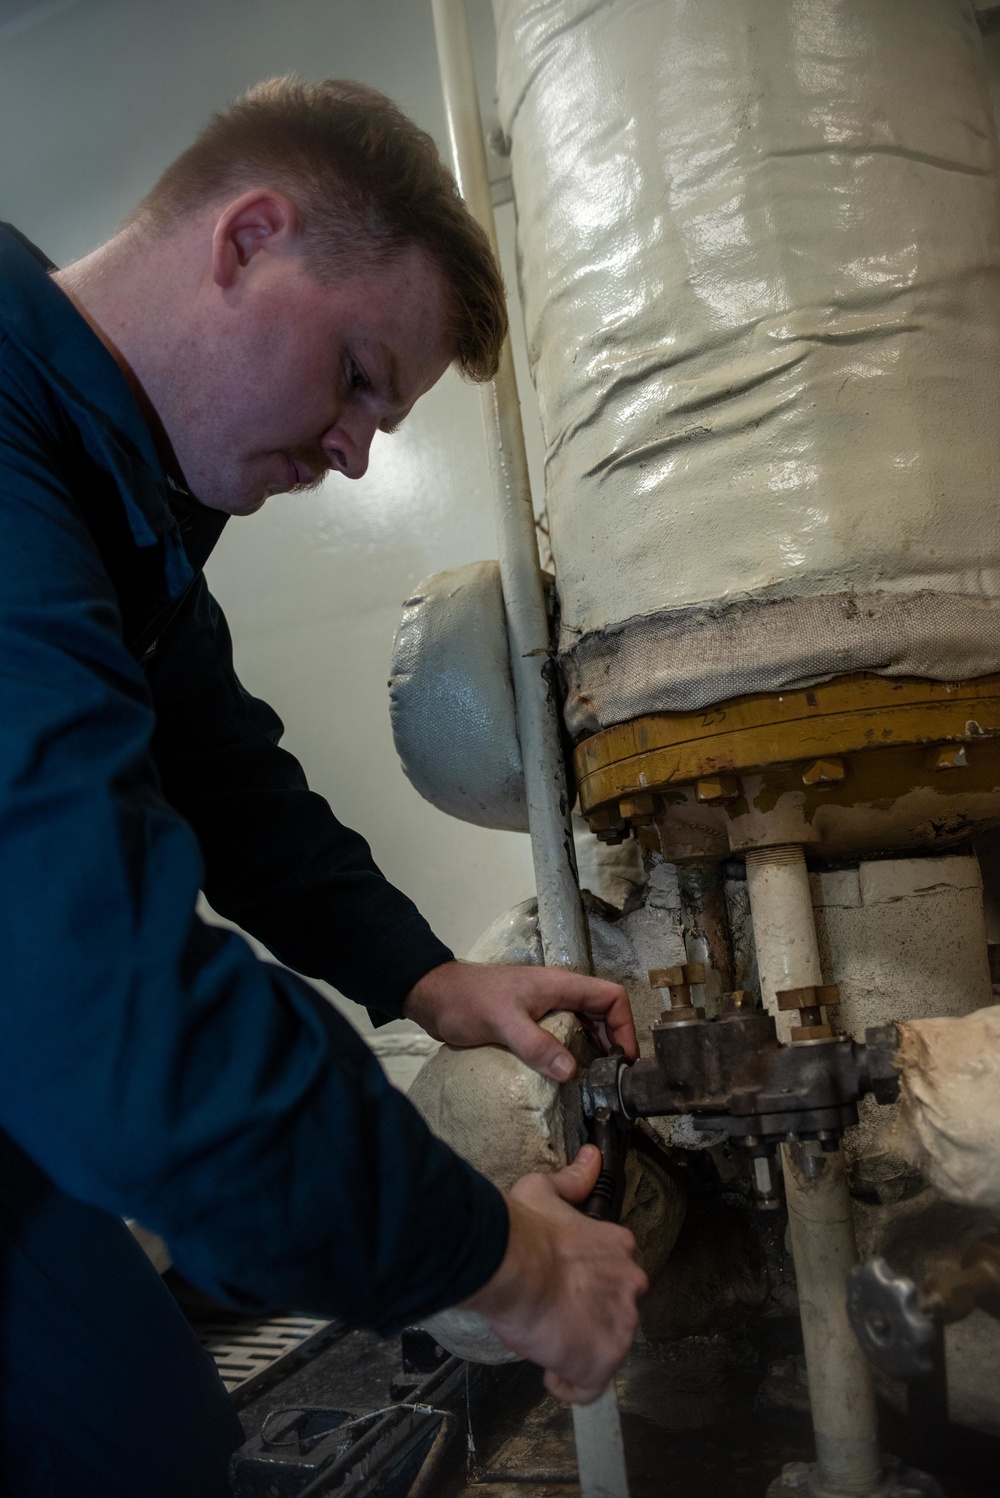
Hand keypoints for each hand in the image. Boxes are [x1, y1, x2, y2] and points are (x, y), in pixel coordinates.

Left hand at [402, 960, 636, 1080]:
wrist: (433, 996)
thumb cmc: (467, 1000)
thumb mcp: (503, 1023)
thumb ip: (536, 1045)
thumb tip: (570, 1071)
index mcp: (560, 985)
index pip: (611, 997)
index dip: (625, 1026)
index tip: (625, 1059)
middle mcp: (557, 994)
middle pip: (602, 1013)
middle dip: (614, 1042)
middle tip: (613, 1077)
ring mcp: (544, 1008)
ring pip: (583, 1025)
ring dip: (593, 1049)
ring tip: (595, 1081)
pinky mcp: (530, 1022)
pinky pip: (562, 1036)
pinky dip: (571, 1053)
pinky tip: (565, 1076)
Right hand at [461, 1145, 647, 1402]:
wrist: (514, 1266)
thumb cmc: (525, 1230)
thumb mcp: (546, 1191)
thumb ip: (573, 1180)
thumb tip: (591, 1158)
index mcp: (619, 1247)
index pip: (613, 1274)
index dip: (585, 1284)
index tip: (561, 1288)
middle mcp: (630, 1284)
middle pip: (615, 1311)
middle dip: (587, 1317)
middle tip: (551, 1315)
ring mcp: (621, 1324)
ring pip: (606, 1347)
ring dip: (580, 1349)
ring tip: (547, 1342)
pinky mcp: (604, 1360)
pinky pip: (590, 1386)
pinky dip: (571, 1385)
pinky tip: (550, 1372)